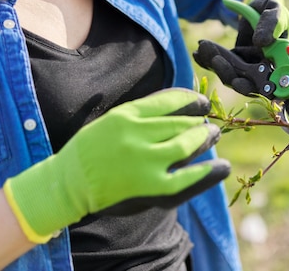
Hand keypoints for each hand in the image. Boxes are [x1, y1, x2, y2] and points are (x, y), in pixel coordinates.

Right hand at [3, 88, 229, 242]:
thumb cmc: (92, 149)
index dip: (192, 100)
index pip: (171, 100)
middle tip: (209, 123)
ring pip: (186, 145)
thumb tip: (182, 100)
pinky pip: (185, 179)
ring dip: (204, 139)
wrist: (67, 184)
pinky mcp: (149, 187)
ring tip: (212, 136)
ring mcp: (143, 162)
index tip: (202, 102)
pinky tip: (221, 166)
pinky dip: (206, 172)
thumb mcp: (113, 119)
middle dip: (200, 120)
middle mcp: (136, 135)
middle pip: (181, 122)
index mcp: (126, 115)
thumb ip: (145, 111)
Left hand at [193, 0, 288, 95]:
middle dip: (229, 74)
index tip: (238, 83)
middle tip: (215, 60)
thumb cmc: (270, 8)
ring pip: (232, 75)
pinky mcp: (235, 63)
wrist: (257, 6)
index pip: (271, 82)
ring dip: (216, 65)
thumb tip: (261, 42)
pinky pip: (222, 66)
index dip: (256, 87)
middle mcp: (266, 69)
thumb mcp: (273, 10)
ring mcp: (249, 68)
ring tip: (202, 49)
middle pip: (248, 82)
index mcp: (281, 60)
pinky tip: (198, 54)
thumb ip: (271, 23)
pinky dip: (209, 62)